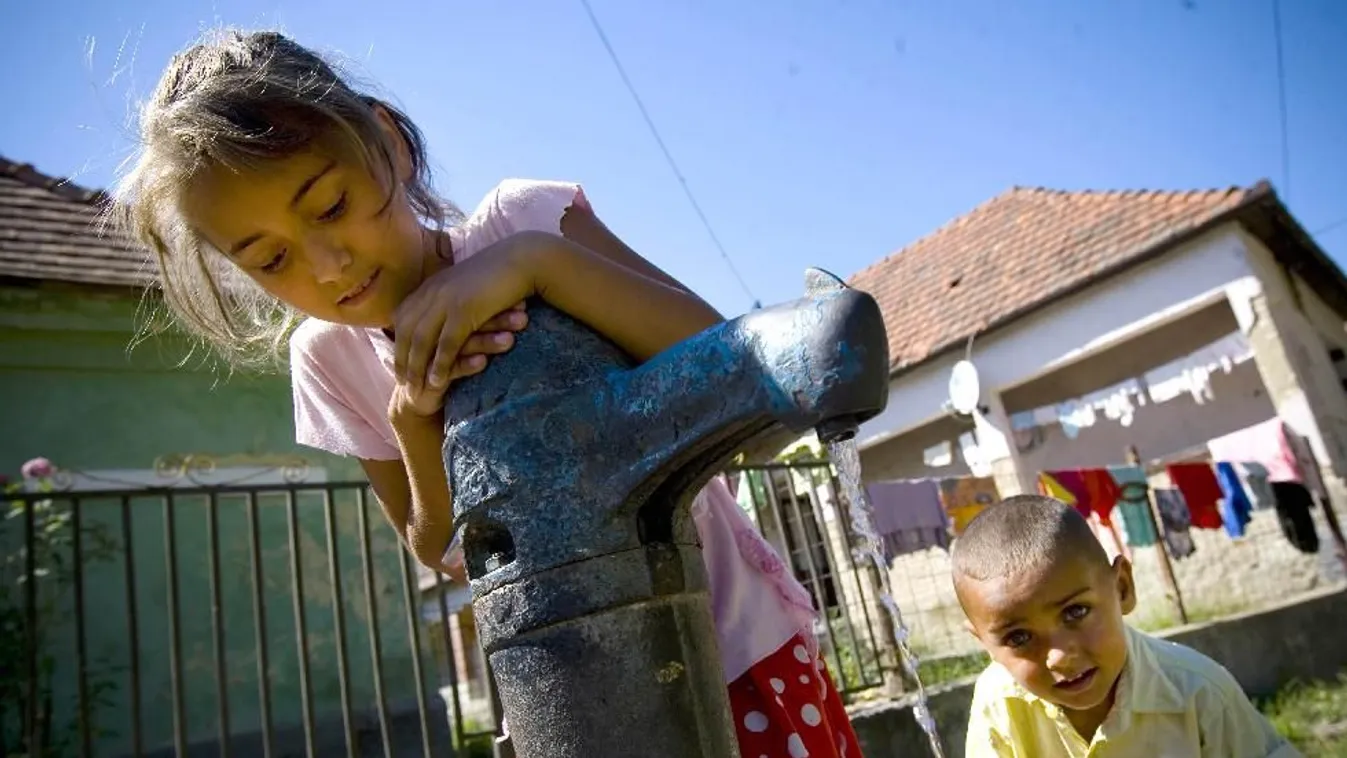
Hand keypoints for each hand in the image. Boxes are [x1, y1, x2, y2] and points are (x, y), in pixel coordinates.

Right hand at [389, 303, 528, 418]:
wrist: (417, 395)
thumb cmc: (450, 363)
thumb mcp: (467, 341)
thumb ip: (482, 325)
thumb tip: (520, 304)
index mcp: (444, 316)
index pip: (473, 305)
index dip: (499, 304)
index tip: (523, 302)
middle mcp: (436, 330)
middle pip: (469, 321)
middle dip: (497, 319)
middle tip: (522, 317)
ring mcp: (431, 352)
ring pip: (461, 343)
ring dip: (485, 341)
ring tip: (509, 340)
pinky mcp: (428, 375)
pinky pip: (450, 367)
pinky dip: (466, 364)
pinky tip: (483, 362)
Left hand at [393, 233, 550, 395]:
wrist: (522, 259)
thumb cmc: (500, 273)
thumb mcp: (467, 283)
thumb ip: (452, 295)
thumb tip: (446, 310)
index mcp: (432, 285)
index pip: (403, 318)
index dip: (398, 343)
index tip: (399, 364)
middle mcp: (433, 292)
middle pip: (406, 332)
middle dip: (402, 359)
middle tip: (402, 383)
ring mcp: (446, 301)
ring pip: (422, 341)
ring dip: (417, 367)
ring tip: (415, 389)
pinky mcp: (464, 310)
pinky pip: (446, 344)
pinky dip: (439, 364)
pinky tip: (437, 382)